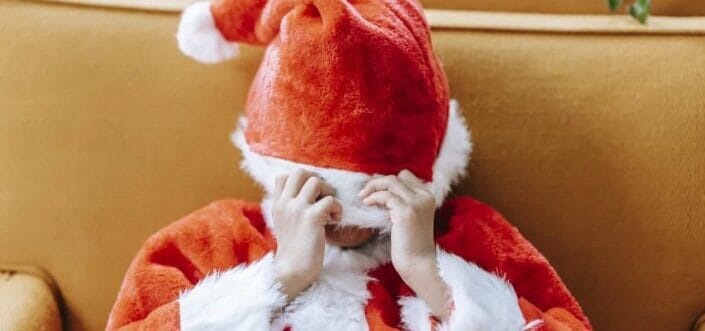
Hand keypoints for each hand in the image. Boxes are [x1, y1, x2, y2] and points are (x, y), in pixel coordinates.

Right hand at [272, 169, 341, 301]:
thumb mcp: (284, 224)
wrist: (293, 271)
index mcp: (277, 205)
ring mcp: (297, 209)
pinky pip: (330, 200)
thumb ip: (290, 208)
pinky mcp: (311, 218)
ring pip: (316, 182)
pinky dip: (337, 208)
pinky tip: (335, 220)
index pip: (283, 176)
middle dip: (316, 180)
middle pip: (300, 172)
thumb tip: (307, 194)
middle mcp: (285, 204)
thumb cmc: (294, 250)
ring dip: (328, 192)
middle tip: (322, 197)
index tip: (311, 195)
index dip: (301, 180)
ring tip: (330, 209)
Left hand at [359, 169, 435, 273]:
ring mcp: (417, 203)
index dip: (388, 181)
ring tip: (362, 197)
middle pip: (397, 177)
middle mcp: (425, 196)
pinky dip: (373, 197)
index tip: (375, 189)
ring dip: (373, 187)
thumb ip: (401, 203)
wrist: (419, 264)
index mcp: (428, 197)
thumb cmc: (411, 245)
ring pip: (390, 182)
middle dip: (378, 182)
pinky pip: (385, 195)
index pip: (406, 176)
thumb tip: (381, 189)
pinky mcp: (406, 212)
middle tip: (364, 192)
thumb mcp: (409, 218)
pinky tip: (367, 204)